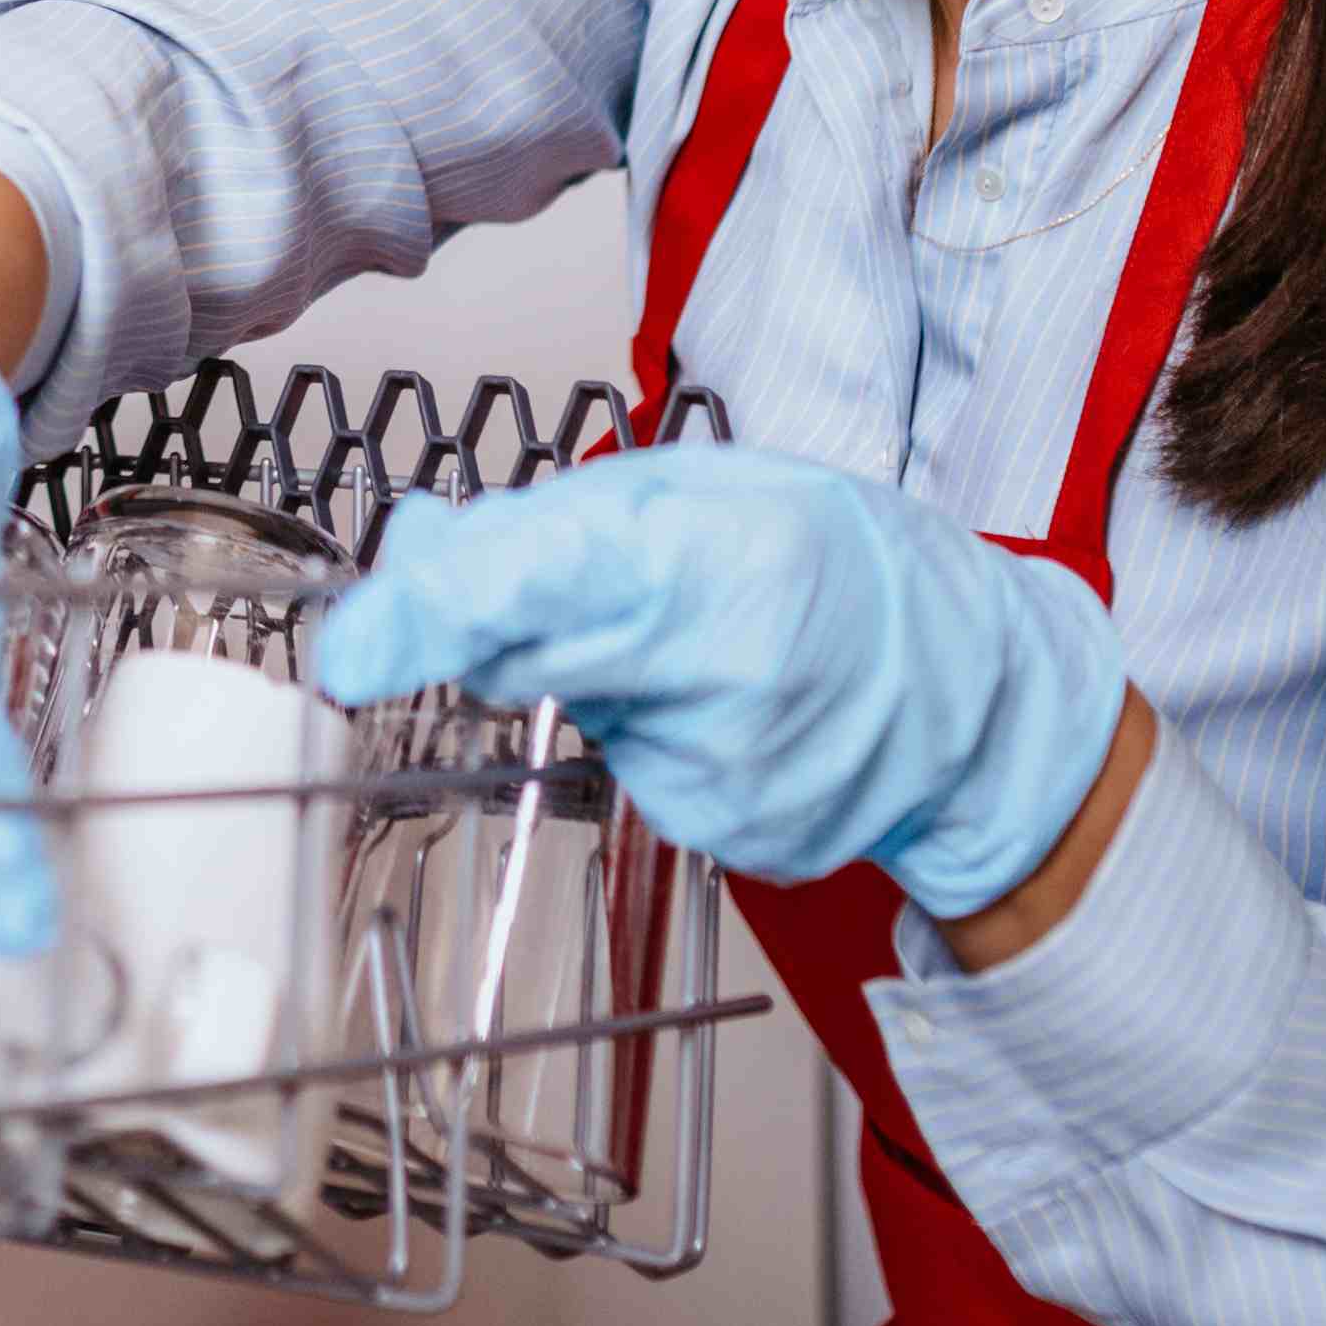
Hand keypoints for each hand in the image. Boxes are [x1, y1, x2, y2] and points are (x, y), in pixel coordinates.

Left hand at [309, 442, 1130, 915]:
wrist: (974, 689)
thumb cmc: (842, 562)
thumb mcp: (700, 488)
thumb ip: (548, 520)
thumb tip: (415, 550)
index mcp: (725, 559)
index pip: (542, 584)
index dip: (433, 615)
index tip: (351, 649)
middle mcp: (728, 679)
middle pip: (528, 657)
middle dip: (502, 620)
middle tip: (596, 579)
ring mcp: (732, 776)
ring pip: (572, 715)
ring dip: (595, 672)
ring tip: (698, 640)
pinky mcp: (730, 838)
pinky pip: (625, 772)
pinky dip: (645, 731)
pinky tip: (719, 705)